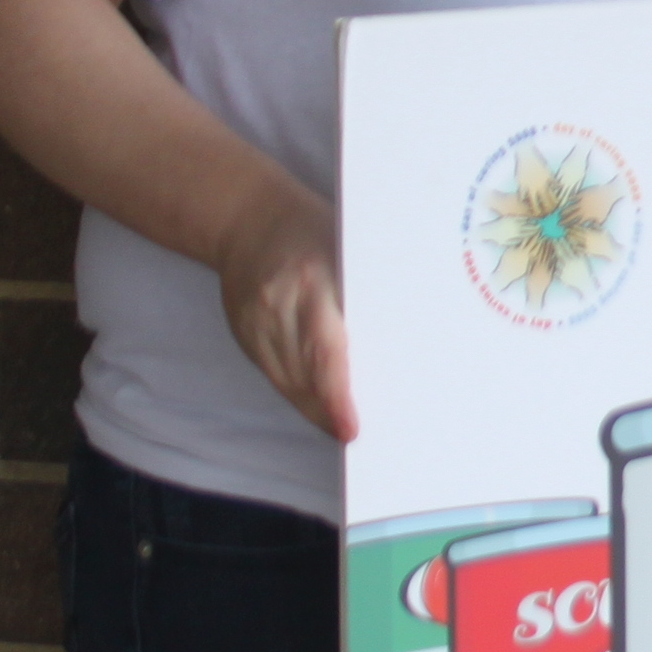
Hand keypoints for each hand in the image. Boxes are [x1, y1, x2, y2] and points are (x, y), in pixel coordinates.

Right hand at [213, 173, 359, 442]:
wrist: (246, 217)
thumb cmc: (314, 227)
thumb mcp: (350, 246)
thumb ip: (369, 290)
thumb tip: (410, 337)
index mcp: (311, 277)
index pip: (325, 350)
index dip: (336, 396)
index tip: (351, 429)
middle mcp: (277, 305)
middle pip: (304, 375)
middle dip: (331, 411)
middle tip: (360, 435)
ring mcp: (253, 322)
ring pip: (287, 382)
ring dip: (315, 409)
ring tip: (344, 427)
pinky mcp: (241, 333)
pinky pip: (273, 374)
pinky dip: (298, 392)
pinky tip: (319, 405)